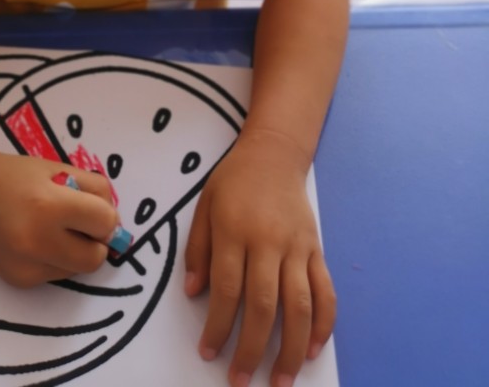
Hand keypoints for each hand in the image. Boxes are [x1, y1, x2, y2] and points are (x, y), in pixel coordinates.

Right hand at [0, 148, 120, 286]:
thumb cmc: (18, 175)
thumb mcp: (60, 169)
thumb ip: (95, 190)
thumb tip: (116, 223)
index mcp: (49, 205)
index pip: (105, 224)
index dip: (105, 216)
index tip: (94, 210)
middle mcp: (37, 241)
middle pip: (95, 259)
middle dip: (96, 242)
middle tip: (80, 224)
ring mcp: (26, 266)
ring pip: (77, 270)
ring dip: (75, 253)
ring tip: (53, 230)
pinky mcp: (18, 281)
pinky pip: (55, 276)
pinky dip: (55, 261)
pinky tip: (35, 241)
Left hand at [184, 130, 335, 386]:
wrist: (274, 154)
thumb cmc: (233, 181)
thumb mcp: (204, 206)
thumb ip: (198, 249)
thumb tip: (193, 292)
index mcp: (235, 231)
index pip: (227, 289)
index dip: (218, 327)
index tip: (209, 353)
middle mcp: (269, 242)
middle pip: (263, 305)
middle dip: (252, 349)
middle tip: (241, 380)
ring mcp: (297, 247)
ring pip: (299, 305)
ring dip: (290, 347)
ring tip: (281, 380)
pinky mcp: (316, 249)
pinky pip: (325, 290)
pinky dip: (323, 323)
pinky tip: (312, 348)